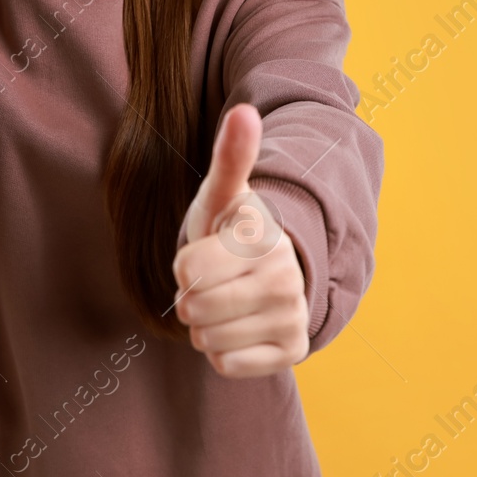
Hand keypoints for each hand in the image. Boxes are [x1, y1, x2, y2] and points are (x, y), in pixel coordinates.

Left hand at [173, 103, 308, 378]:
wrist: (266, 270)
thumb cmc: (231, 230)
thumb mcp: (223, 195)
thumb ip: (230, 157)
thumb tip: (244, 112)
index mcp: (264, 239)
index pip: (187, 271)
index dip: (184, 265)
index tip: (204, 253)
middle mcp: (285, 279)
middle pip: (195, 309)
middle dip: (191, 298)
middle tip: (212, 281)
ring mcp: (292, 316)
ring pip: (208, 340)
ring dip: (205, 326)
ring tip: (225, 302)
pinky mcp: (292, 351)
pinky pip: (227, 365)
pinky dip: (223, 351)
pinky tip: (239, 326)